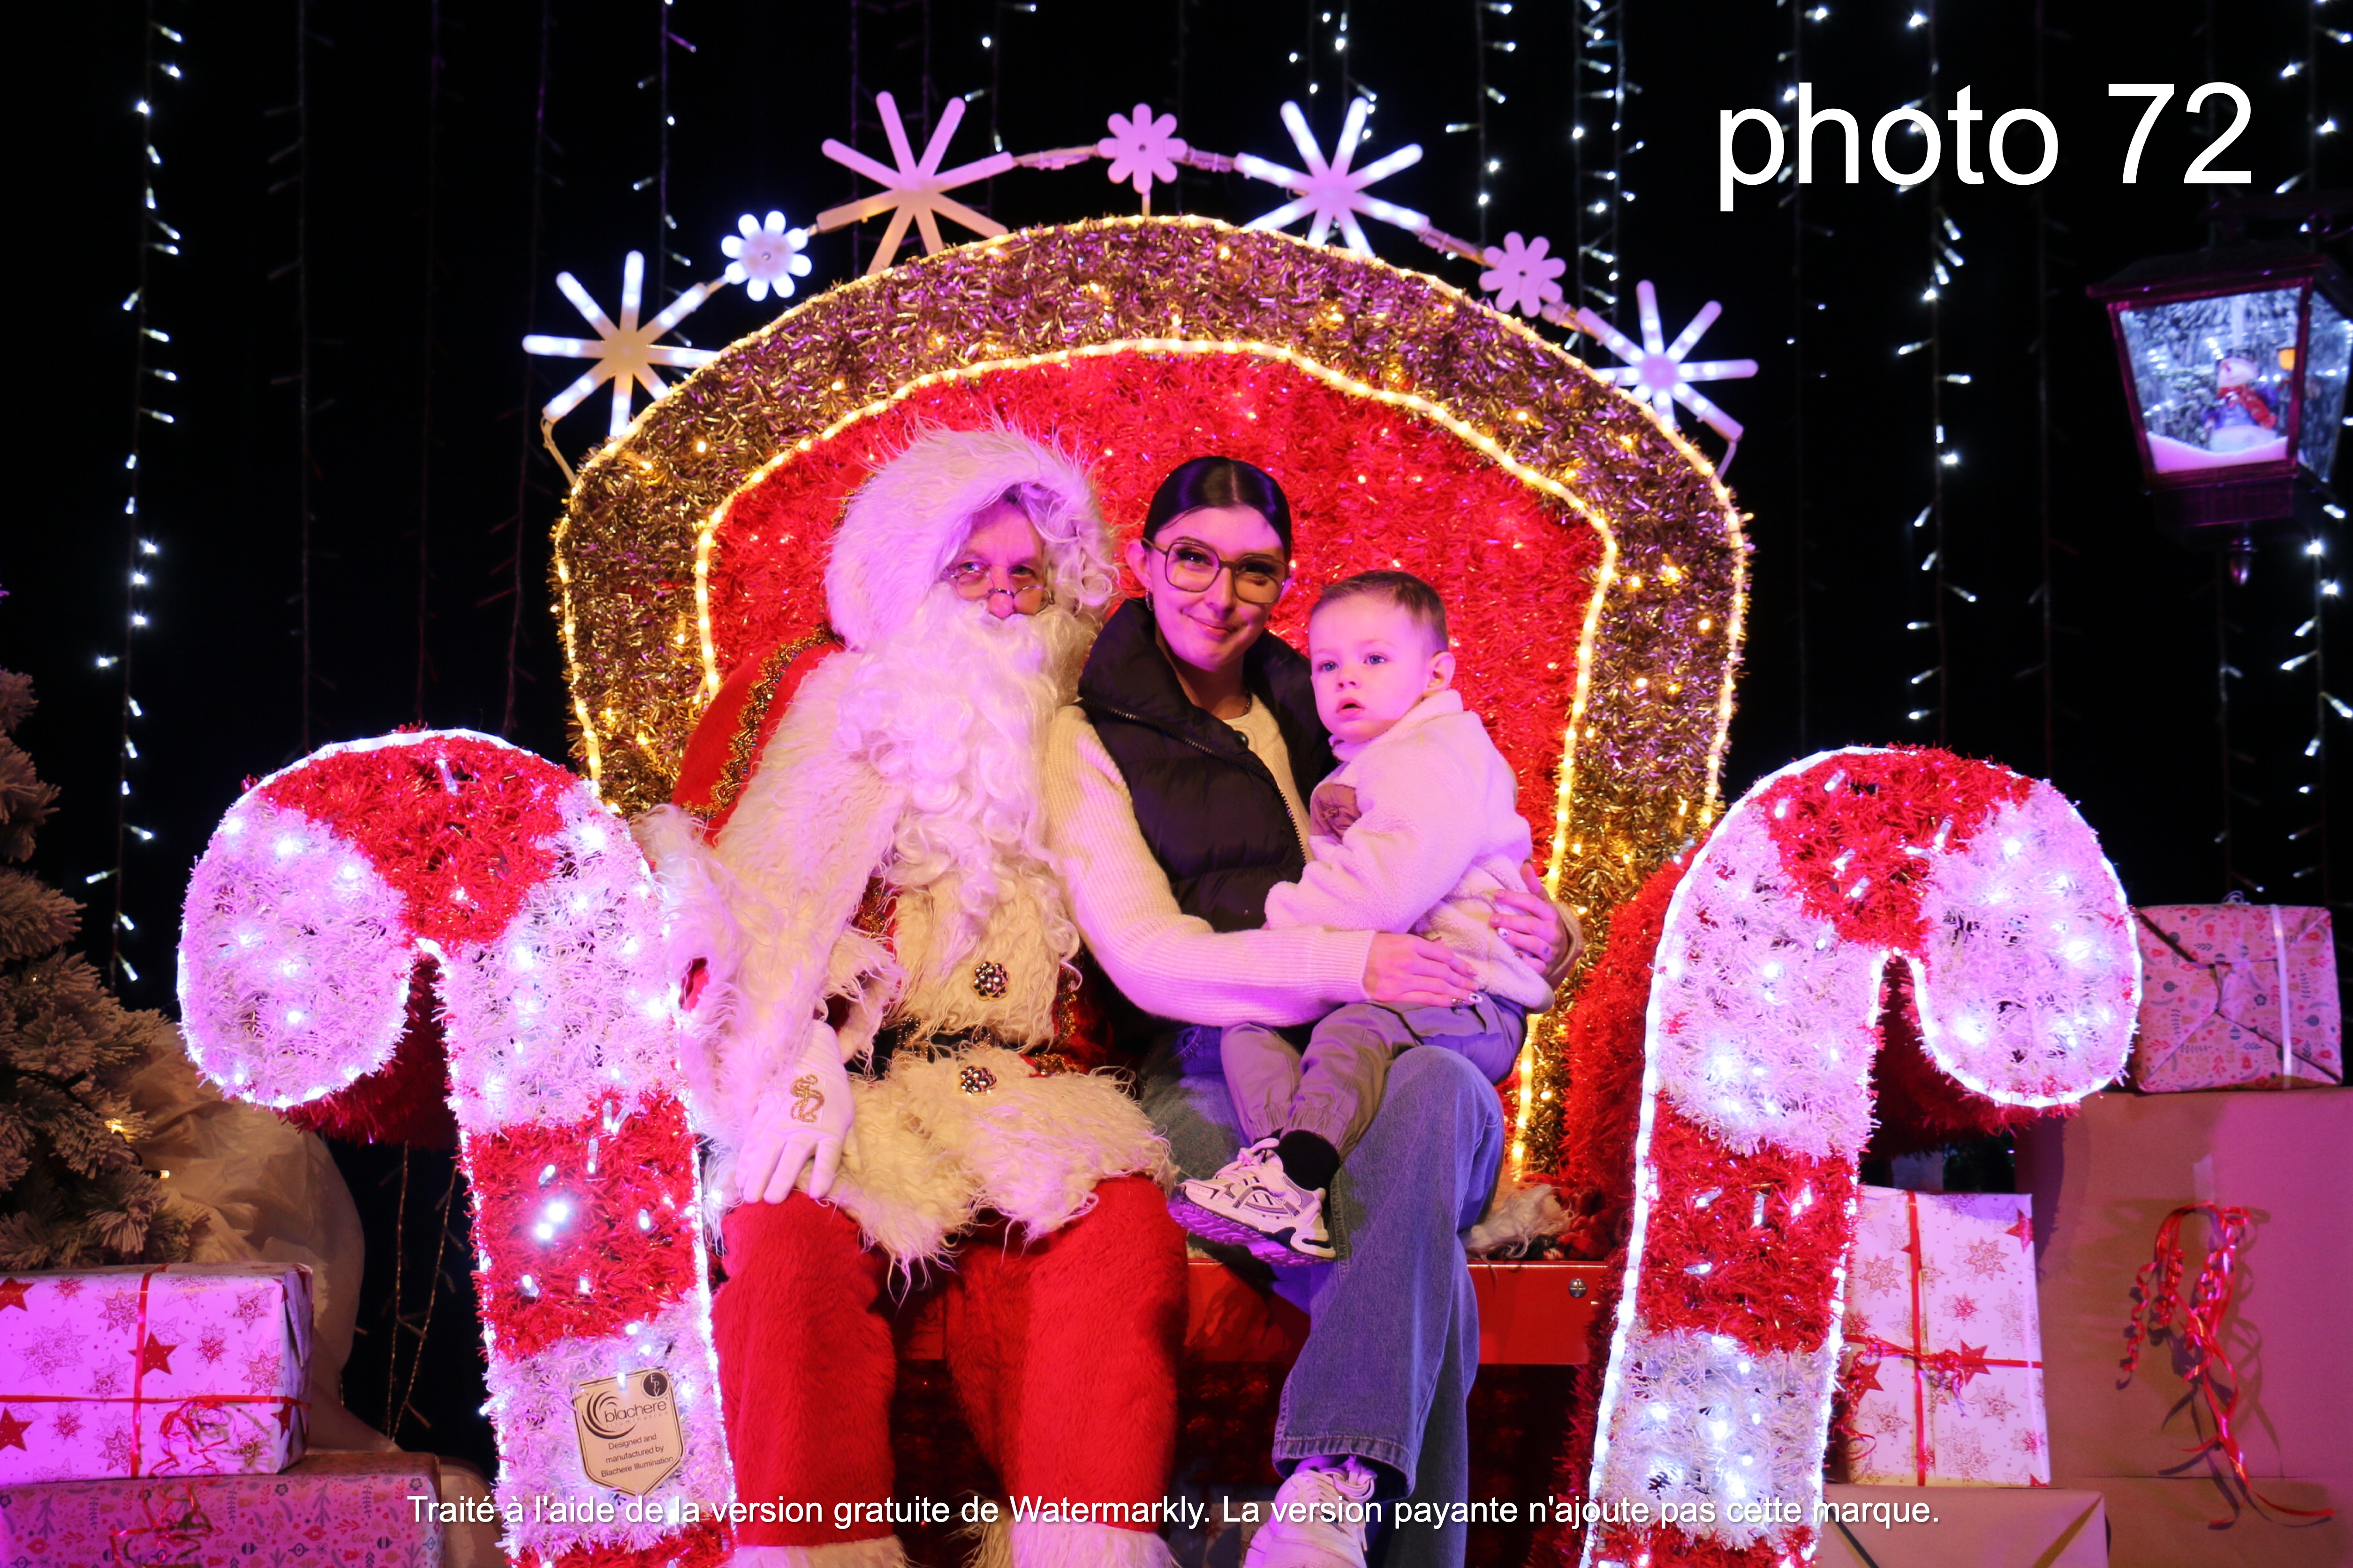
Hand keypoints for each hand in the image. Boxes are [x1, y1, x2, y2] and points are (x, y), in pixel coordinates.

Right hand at [736, 1021, 853, 1203]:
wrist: (809, 1058)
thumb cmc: (831, 1093)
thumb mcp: (847, 1116)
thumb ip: (850, 1146)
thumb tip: (857, 1172)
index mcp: (830, 1130)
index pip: (827, 1156)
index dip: (822, 1174)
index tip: (816, 1192)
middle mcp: (804, 1128)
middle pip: (792, 1157)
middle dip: (781, 1179)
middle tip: (771, 1200)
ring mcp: (781, 1122)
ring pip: (768, 1151)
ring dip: (758, 1174)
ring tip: (750, 1195)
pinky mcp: (764, 1117)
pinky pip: (754, 1142)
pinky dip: (746, 1160)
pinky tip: (741, 1177)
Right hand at [1363, 932, 1477, 1007]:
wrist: (1344, 963)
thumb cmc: (1370, 948)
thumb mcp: (1395, 939)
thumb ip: (1419, 945)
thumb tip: (1442, 948)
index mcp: (1408, 943)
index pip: (1442, 955)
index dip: (1460, 964)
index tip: (1471, 971)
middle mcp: (1408, 961)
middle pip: (1444, 972)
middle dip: (1462, 980)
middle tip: (1475, 986)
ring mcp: (1401, 980)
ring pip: (1437, 987)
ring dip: (1457, 992)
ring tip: (1470, 997)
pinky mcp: (1393, 995)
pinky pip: (1424, 999)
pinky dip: (1441, 1001)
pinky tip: (1453, 1003)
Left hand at [1492, 862, 1577, 970]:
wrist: (1561, 952)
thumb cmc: (1546, 923)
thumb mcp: (1543, 904)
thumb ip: (1533, 887)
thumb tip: (1525, 864)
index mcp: (1551, 915)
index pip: (1533, 903)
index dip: (1515, 898)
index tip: (1496, 894)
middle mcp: (1553, 933)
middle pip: (1533, 925)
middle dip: (1512, 921)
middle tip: (1492, 919)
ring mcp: (1550, 951)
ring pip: (1534, 945)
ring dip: (1516, 939)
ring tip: (1499, 934)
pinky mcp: (1545, 968)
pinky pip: (1536, 966)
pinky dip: (1524, 962)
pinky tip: (1512, 956)